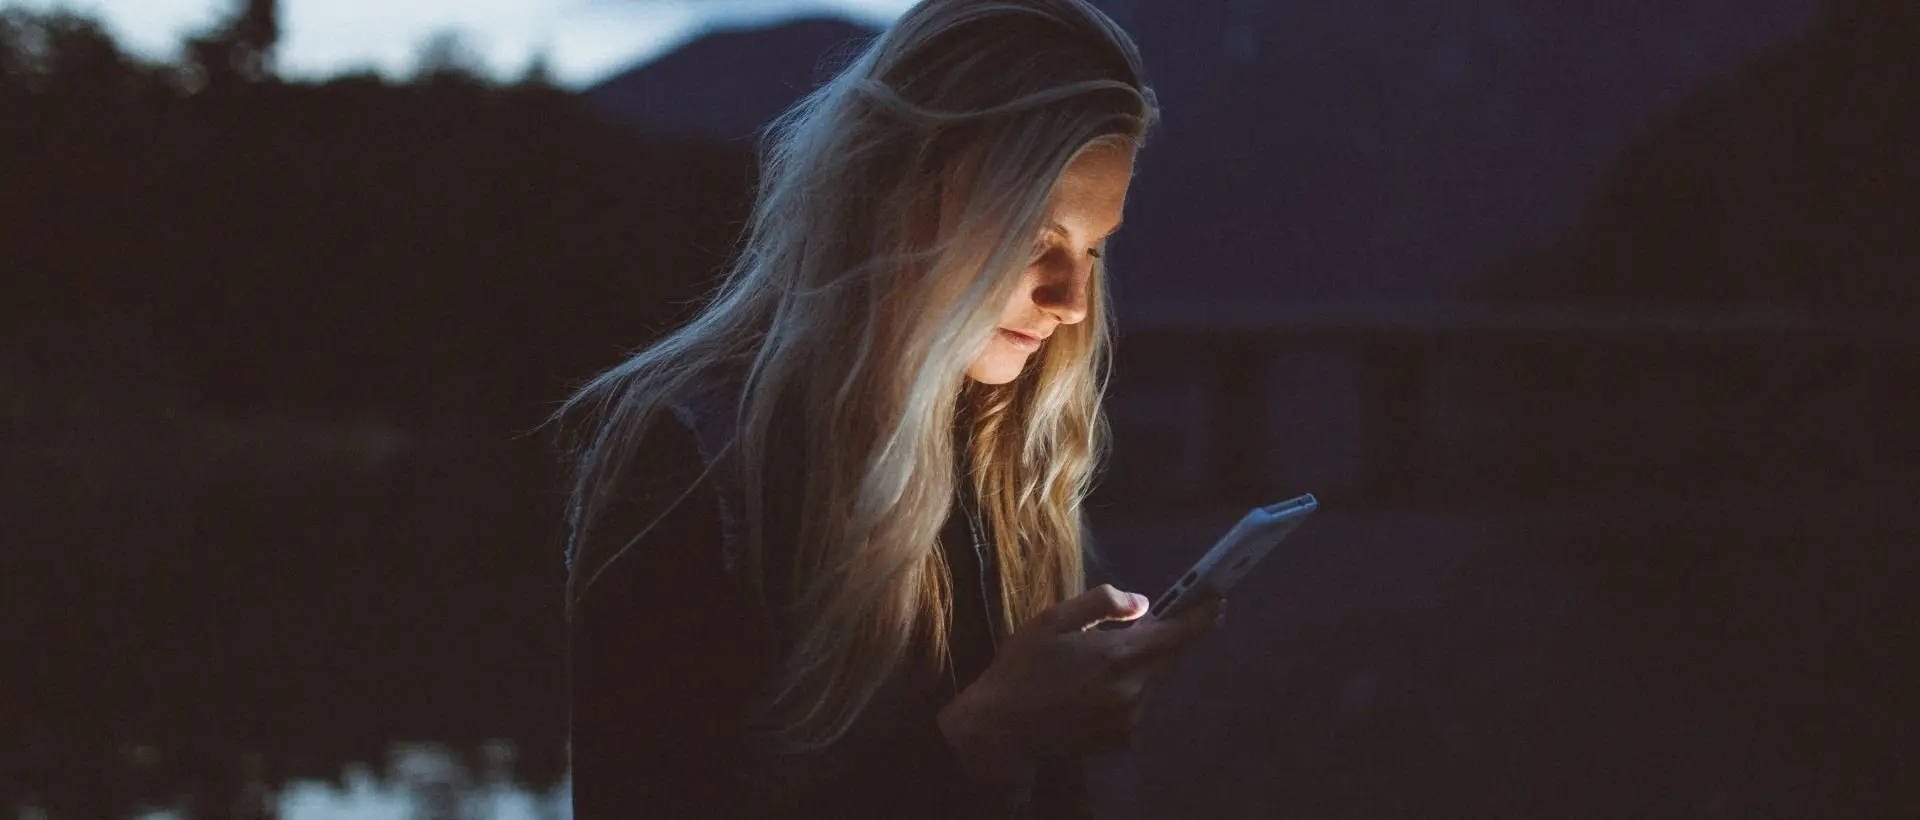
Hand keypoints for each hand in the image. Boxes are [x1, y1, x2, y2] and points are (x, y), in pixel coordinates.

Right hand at [936, 584, 1222, 781]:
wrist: (1003, 727)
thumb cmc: (1024, 667)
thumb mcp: (1054, 619)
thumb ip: (1102, 604)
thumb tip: (1143, 604)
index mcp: (1119, 655)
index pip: (1179, 633)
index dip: (1202, 615)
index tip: (1218, 600)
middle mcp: (1133, 690)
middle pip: (1170, 657)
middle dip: (1167, 637)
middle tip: (1145, 624)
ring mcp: (1130, 719)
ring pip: (1154, 681)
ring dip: (1143, 665)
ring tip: (1102, 660)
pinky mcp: (1123, 739)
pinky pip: (1138, 705)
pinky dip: (1128, 690)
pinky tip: (1093, 689)